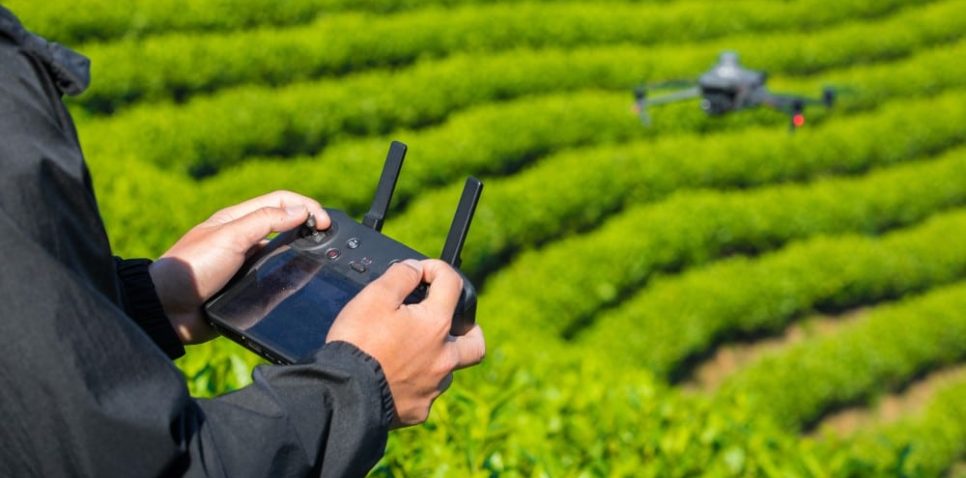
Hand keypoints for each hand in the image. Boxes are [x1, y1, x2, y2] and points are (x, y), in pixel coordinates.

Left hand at [149, 191, 329, 343]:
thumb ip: (265, 221)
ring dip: (301, 252)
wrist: (168, 309)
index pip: (281, 201)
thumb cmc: (192, 268)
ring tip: (319, 259)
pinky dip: (289, 279)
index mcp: (238, 219)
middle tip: (329, 237)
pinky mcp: (245, 288)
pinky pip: (274, 280)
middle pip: (285, 225)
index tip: (325, 222)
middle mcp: (244, 239)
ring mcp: (245, 264)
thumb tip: (301, 211)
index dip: (306, 206)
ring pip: (282, 253)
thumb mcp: (230, 237)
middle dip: (309, 226)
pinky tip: (299, 284)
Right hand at [327, 259, 485, 427]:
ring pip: (447, 370)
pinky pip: (424, 393)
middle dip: (469, 329)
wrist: (343, 393)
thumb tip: (415, 269)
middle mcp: (443, 358)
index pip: (452, 284)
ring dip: (436, 358)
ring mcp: (432, 387)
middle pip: (475, 343)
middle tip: (453, 323)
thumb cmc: (358, 343)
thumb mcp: (375, 296)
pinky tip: (395, 377)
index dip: (436, 269)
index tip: (421, 271)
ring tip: (411, 351)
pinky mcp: (417, 410)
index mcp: (436, 325)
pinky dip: (415, 382)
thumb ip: (401, 275)